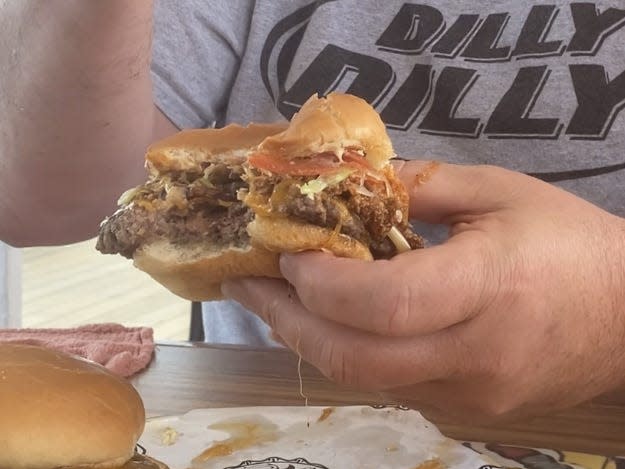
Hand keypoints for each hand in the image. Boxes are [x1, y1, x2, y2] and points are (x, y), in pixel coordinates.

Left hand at [222, 161, 624, 421]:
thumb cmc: (567, 240)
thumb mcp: (500, 191)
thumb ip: (421, 186)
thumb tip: (351, 184)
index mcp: (489, 286)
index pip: (383, 302)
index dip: (321, 282)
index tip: (285, 252)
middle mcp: (474, 355)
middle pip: (355, 358)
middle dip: (288, 321)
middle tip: (247, 286)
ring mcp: (468, 394)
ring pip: (365, 379)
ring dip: (310, 339)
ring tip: (277, 302)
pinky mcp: (466, 413)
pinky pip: (391, 385)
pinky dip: (352, 353)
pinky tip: (335, 323)